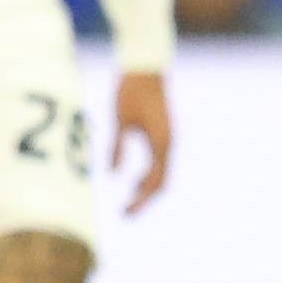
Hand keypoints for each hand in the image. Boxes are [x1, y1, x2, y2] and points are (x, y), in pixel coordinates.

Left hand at [113, 71, 170, 215]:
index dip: (140, 200)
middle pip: (161, 182)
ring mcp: (168, 139)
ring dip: (147, 189)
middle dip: (144, 200)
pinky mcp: (163, 134)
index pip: (153, 181)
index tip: (125, 211)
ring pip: (162, 174)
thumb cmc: (130, 91)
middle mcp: (168, 144)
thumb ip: (116, 147)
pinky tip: (133, 181)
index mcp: (160, 143)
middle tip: (126, 214)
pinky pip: (159, 163)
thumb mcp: (119, 120)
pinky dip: (148, 176)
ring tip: (129, 201)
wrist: (145, 68)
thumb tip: (113, 174)